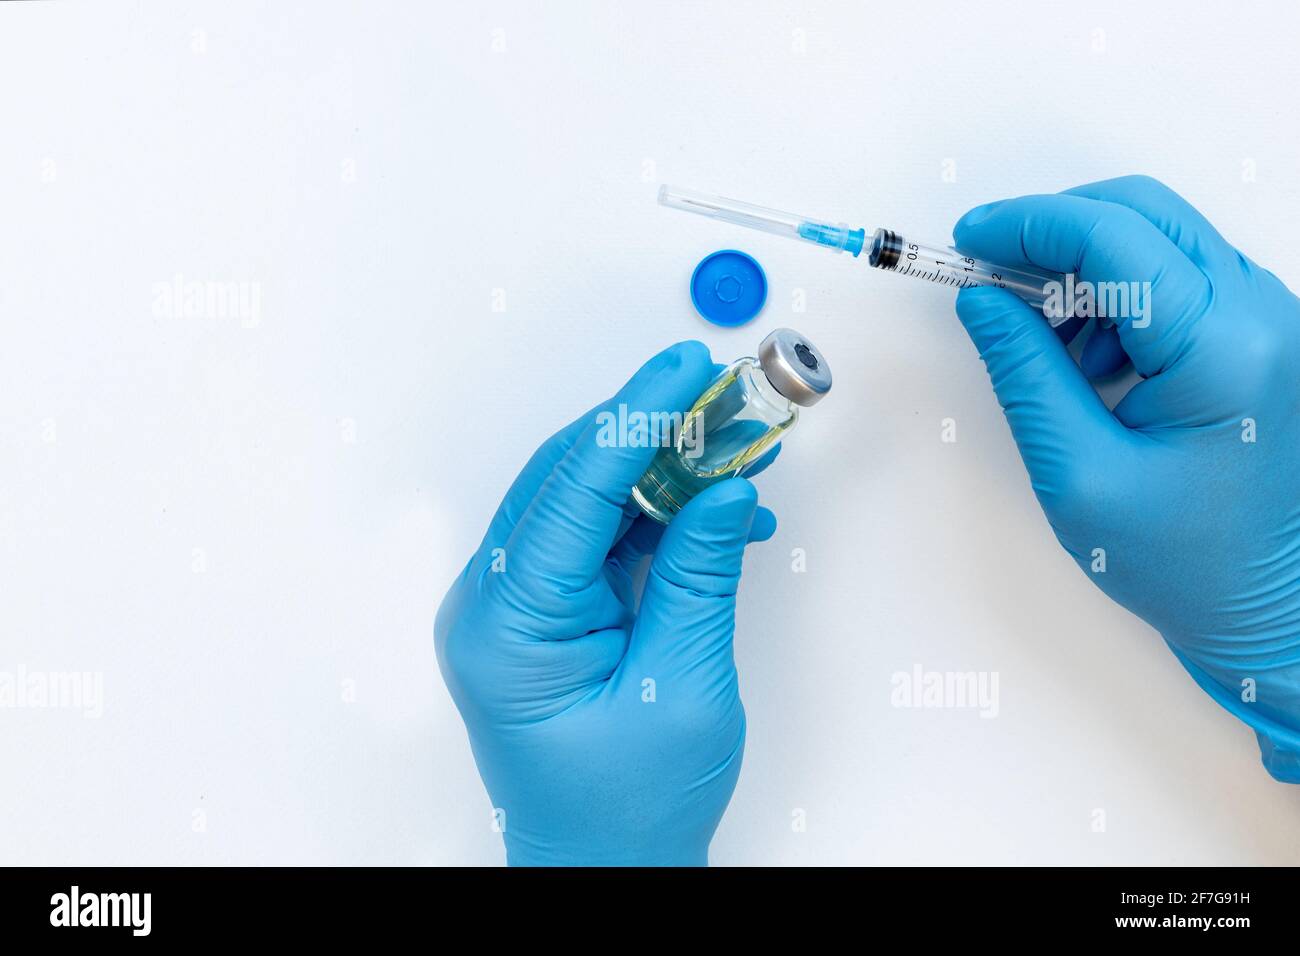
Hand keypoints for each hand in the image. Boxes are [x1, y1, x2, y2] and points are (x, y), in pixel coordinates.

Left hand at [435, 341, 777, 863]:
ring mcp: (517, 605)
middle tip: (718, 388)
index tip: (682, 369)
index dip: (632, 417)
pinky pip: (598, 534)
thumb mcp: (681, 689)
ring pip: (586, 497)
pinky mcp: (546, 610)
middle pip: (570, 479)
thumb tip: (724, 489)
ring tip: (731, 439)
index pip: (570, 491)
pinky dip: (654, 511)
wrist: (601, 868)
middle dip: (650, 427)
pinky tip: (710, 504)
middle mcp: (495, 606)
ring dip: (658, 465)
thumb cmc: (625, 810)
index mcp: (507, 629)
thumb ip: (699, 577)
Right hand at [951, 175, 1299, 781]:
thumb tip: (983, 297)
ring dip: (1086, 269)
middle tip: (989, 275)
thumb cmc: (1187, 562)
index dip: (1029, 224)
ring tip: (1048, 346)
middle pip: (1142, 214)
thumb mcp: (1079, 473)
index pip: (1113, 235)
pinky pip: (1178, 278)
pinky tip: (1092, 363)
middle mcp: (1263, 314)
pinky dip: (1119, 297)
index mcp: (1224, 347)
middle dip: (1054, 233)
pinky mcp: (1261, 335)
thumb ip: (1025, 370)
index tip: (968, 239)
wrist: (1273, 607)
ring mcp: (1270, 320)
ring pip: (1158, 239)